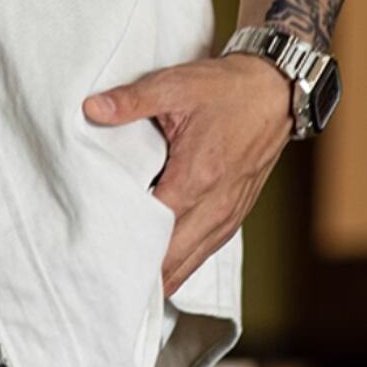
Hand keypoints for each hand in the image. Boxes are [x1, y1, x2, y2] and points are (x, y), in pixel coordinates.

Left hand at [82, 53, 294, 296]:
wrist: (274, 93)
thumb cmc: (224, 89)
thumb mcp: (173, 85)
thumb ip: (131, 100)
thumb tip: (92, 109)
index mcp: (198, 177)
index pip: (155, 227)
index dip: (126, 242)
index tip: (96, 252)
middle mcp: (217, 204)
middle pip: (174, 257)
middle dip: (141, 269)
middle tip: (103, 276)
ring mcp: (230, 212)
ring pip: (192, 260)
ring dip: (162, 272)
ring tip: (126, 281)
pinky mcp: (236, 212)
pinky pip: (206, 248)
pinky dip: (183, 260)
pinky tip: (162, 265)